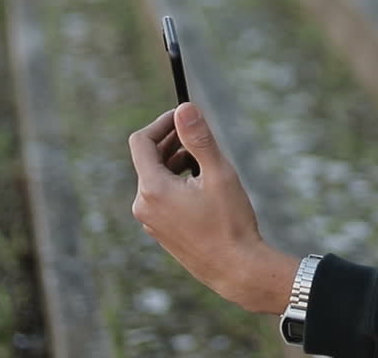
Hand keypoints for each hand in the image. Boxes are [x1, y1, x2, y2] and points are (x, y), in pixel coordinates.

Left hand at [129, 103, 298, 313]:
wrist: (236, 269)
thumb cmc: (230, 222)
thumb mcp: (218, 173)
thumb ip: (198, 138)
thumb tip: (185, 107)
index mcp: (152, 189)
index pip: (141, 142)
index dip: (161, 123)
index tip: (183, 115)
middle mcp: (144, 205)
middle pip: (148, 160)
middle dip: (172, 142)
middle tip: (199, 133)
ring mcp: (151, 222)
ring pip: (156, 179)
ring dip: (176, 162)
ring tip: (206, 162)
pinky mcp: (161, 232)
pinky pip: (162, 197)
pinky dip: (177, 183)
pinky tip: (204, 187)